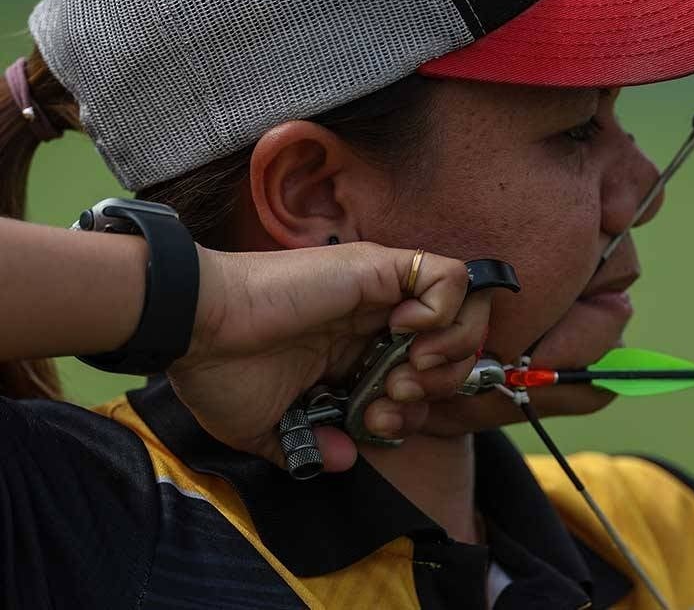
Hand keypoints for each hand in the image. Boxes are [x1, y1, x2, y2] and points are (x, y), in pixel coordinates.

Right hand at [166, 242, 490, 471]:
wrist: (195, 329)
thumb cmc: (220, 372)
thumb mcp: (269, 425)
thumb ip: (310, 444)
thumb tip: (346, 458)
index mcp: (352, 353)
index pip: (420, 379)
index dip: (414, 411)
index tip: (376, 425)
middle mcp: (374, 320)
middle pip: (452, 347)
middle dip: (437, 386)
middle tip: (395, 397)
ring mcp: (380, 292)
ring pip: (464, 310)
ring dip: (447, 352)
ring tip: (404, 371)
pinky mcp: (379, 267)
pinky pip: (449, 277)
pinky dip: (443, 312)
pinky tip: (403, 334)